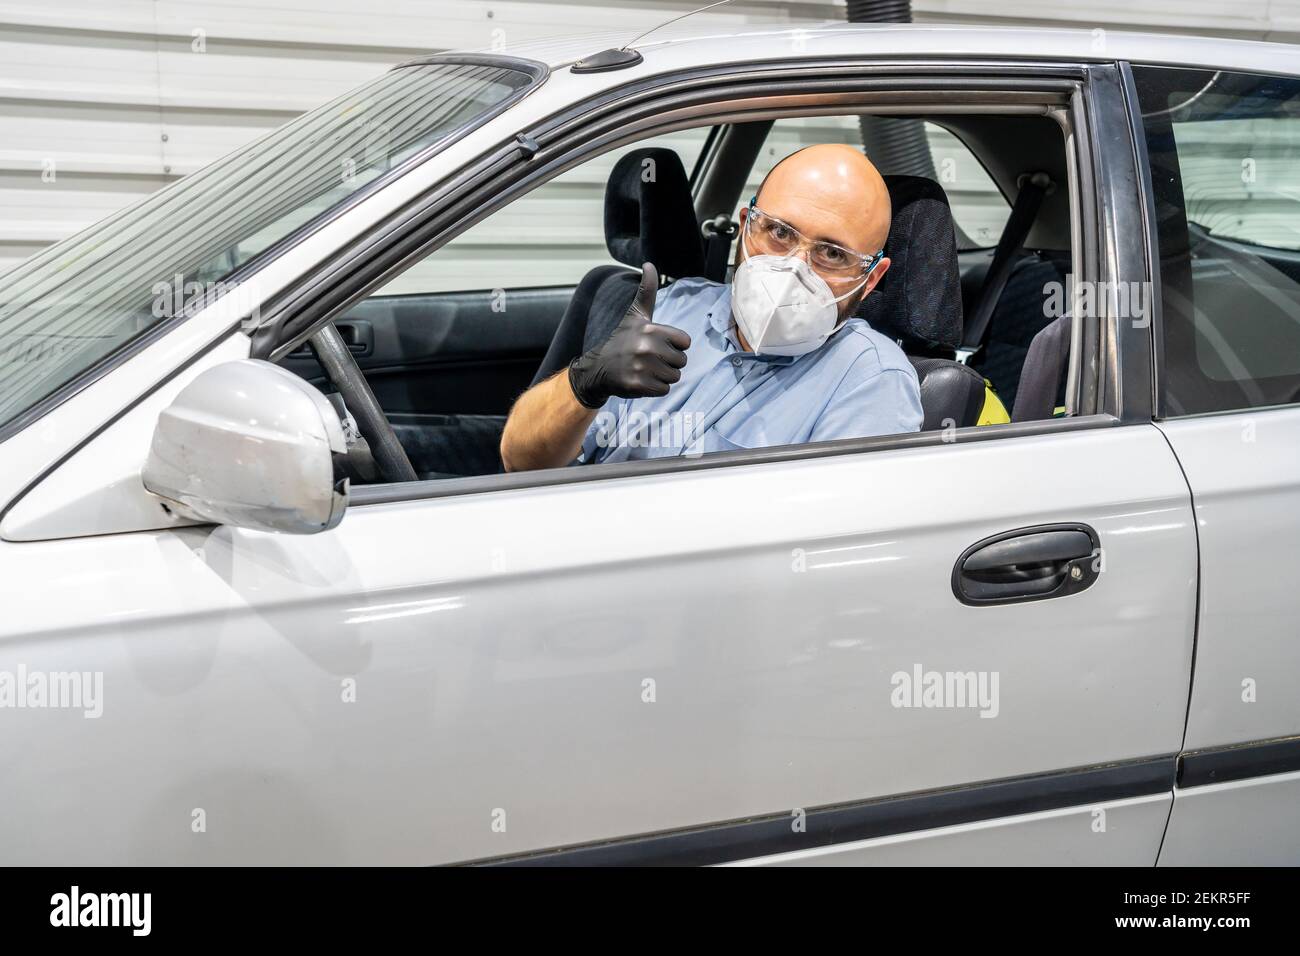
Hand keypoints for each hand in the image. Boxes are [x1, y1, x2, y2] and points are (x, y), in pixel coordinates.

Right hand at [568, 262, 690, 408]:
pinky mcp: (637, 385)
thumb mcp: (635, 315)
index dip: (674, 346)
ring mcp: (641, 367)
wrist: (598, 368)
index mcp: (650, 329)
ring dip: (663, 376)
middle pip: (681, 361)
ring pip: (674, 377)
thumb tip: (649, 263)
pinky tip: (641, 380)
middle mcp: (646, 347)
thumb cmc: (622, 340)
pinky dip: (655, 388)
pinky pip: (664, 389)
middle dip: (669, 363)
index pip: (685, 342)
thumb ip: (646, 291)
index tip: (657, 345)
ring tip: (645, 370)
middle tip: (649, 360)